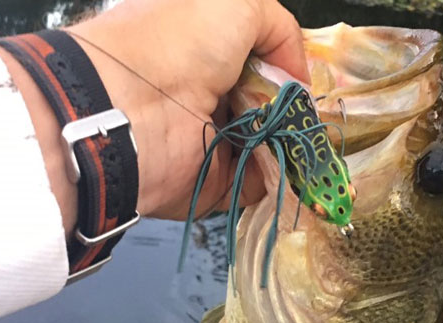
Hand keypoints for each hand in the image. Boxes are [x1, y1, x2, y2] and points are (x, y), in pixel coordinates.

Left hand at [0, 0, 307, 236]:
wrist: (126, 113)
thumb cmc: (172, 47)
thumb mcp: (235, 5)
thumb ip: (277, 26)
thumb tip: (296, 75)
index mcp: (207, 52)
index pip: (262, 62)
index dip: (290, 70)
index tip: (309, 83)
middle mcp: (209, 95)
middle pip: (272, 107)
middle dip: (299, 113)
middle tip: (315, 117)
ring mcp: (213, 142)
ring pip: (271, 146)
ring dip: (295, 146)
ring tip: (314, 144)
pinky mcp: (214, 181)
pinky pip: (260, 184)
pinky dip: (282, 180)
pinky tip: (300, 170)